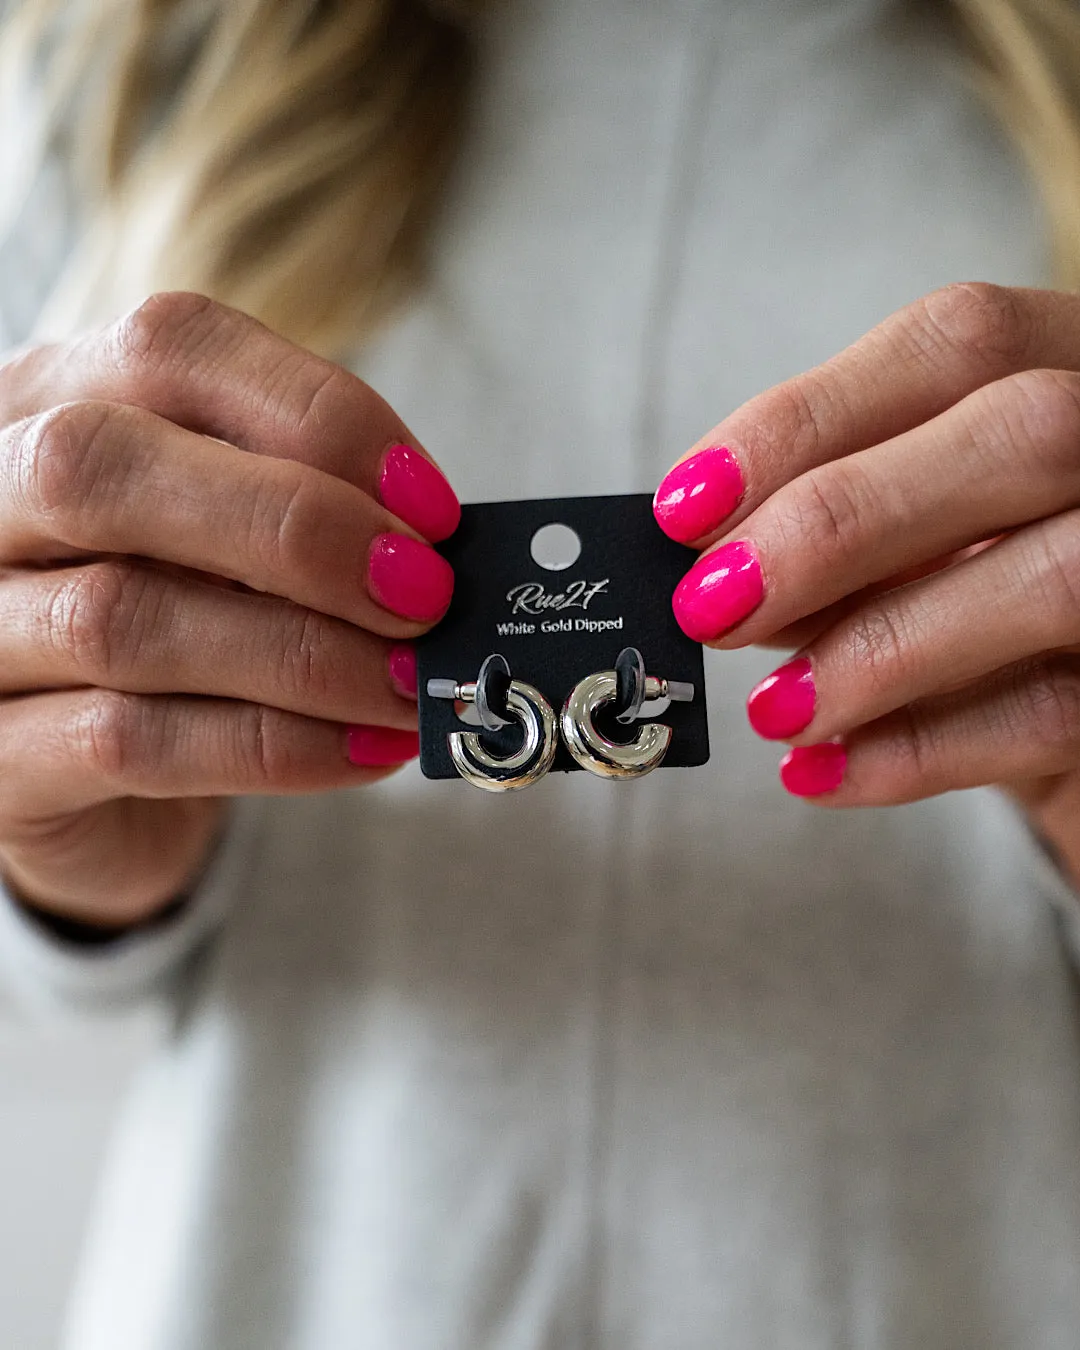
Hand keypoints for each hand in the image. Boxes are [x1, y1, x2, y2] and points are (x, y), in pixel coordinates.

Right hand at [0, 293, 458, 926]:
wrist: (81, 771)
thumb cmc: (177, 620)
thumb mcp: (228, 536)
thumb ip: (305, 511)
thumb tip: (436, 547)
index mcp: (51, 401)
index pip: (171, 350)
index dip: (317, 417)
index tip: (430, 505)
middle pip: (103, 468)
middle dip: (294, 528)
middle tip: (421, 593)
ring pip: (120, 618)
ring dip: (304, 654)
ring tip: (411, 685)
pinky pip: (129, 743)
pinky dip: (273, 745)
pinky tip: (365, 750)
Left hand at [654, 283, 1079, 883]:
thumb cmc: (989, 616)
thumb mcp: (921, 548)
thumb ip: (846, 533)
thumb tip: (713, 560)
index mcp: (1075, 372)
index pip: (957, 345)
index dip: (807, 417)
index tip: (685, 507)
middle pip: (1022, 432)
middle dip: (840, 519)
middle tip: (713, 606)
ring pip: (1057, 576)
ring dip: (881, 645)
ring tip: (774, 709)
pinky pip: (1052, 718)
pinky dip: (917, 752)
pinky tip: (822, 771)